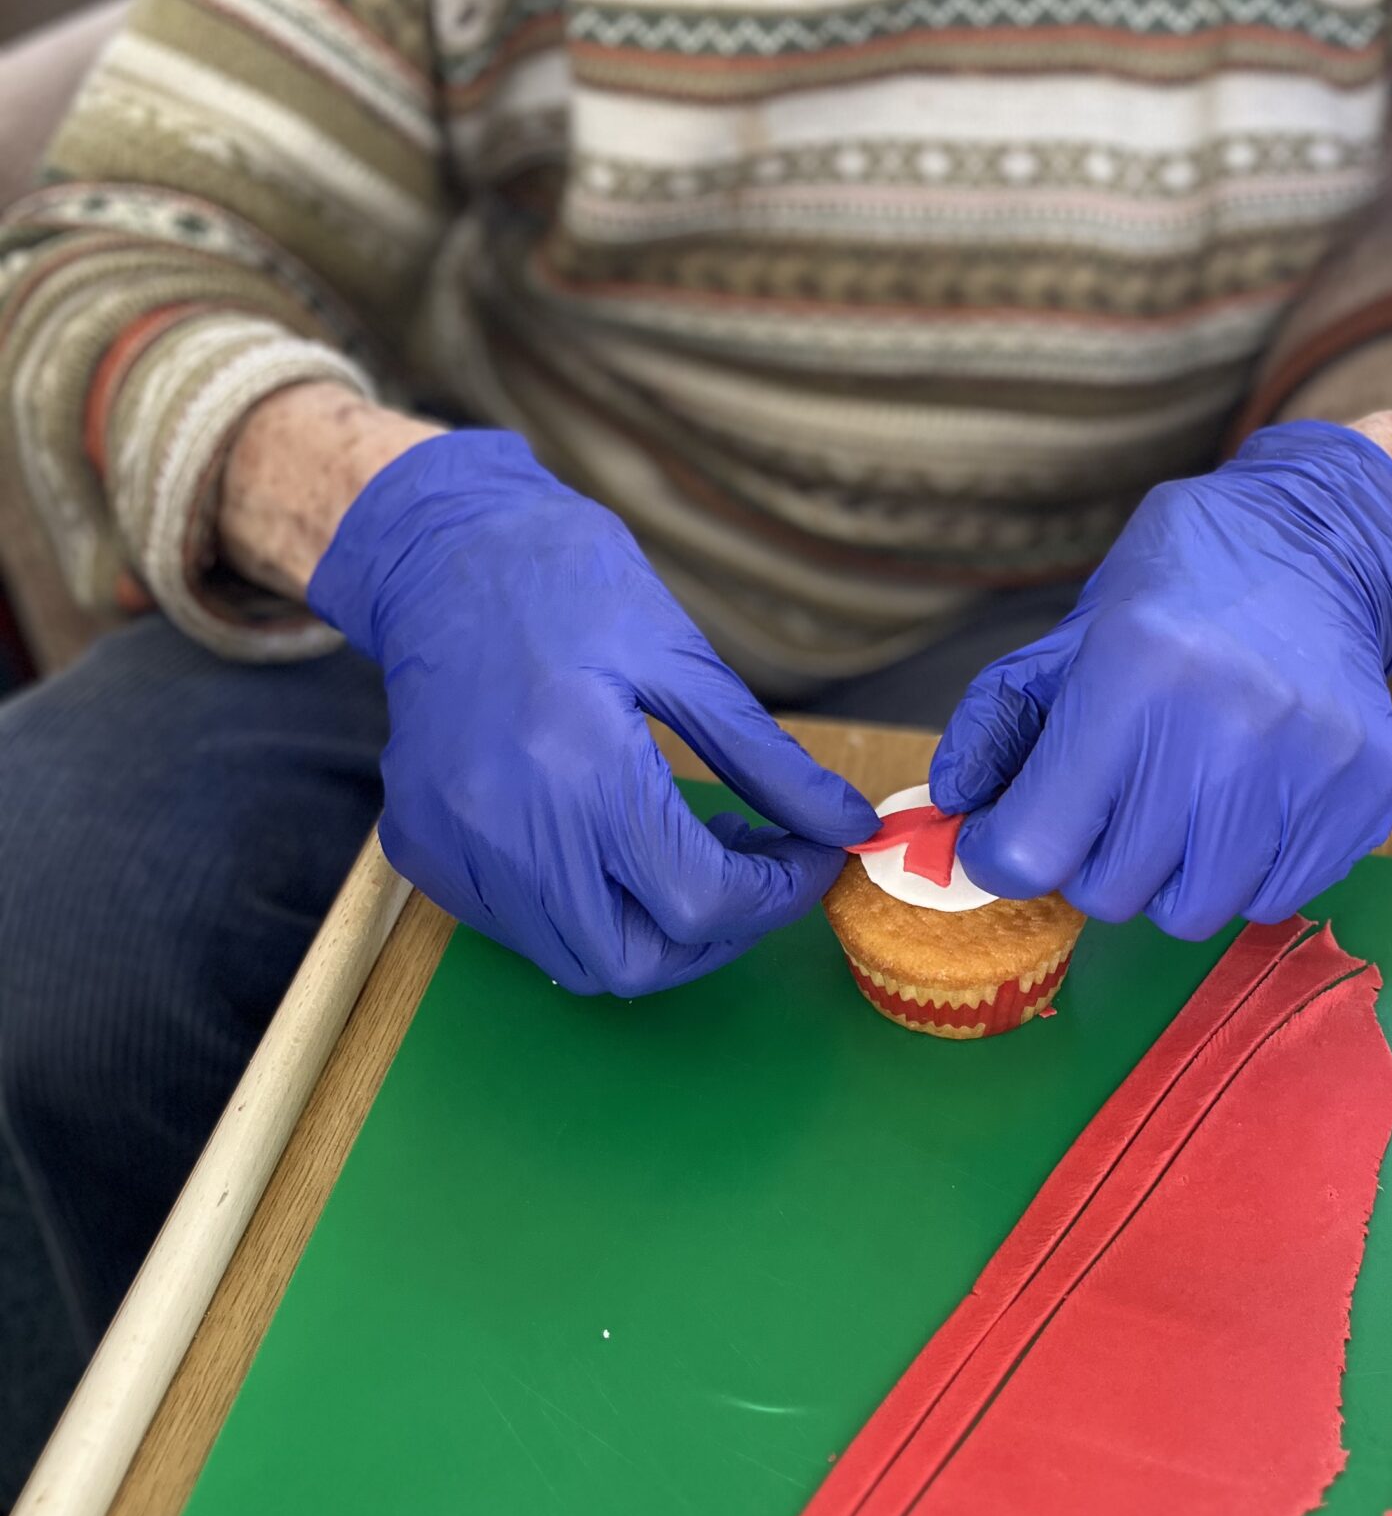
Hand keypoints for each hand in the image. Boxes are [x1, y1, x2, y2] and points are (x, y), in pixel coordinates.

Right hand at [309, 431, 874, 992]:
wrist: (441, 553)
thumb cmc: (567, 584)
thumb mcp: (682, 656)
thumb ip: (767, 759)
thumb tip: (844, 826)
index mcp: (581, 767)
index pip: (701, 900)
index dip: (776, 894)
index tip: (809, 856)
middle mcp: (507, 828)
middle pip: (638, 962)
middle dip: (717, 935)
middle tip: (753, 873)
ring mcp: (454, 849)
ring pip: (575, 962)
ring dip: (650, 934)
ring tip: (683, 856)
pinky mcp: (422, 851)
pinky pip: (518, 930)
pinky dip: (581, 914)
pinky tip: (606, 847)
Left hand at [929, 421, 1391, 938]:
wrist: (1320, 548)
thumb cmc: (1180, 590)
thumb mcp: (1072, 633)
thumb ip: (1000, 721)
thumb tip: (947, 812)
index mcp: (1135, 669)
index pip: (1037, 845)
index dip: (1004, 855)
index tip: (1010, 840)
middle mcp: (1227, 721)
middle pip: (1114, 891)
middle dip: (1091, 864)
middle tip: (1110, 809)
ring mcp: (1308, 762)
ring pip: (1199, 910)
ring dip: (1171, 877)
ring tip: (1180, 809)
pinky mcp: (1369, 790)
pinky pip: (1279, 897)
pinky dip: (1247, 872)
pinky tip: (1245, 805)